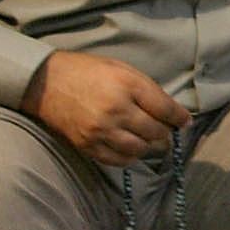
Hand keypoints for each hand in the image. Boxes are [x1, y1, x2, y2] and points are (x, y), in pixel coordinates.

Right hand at [20, 51, 192, 166]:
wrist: (45, 82)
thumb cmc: (87, 71)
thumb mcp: (122, 68)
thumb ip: (147, 89)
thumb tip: (172, 111)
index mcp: (127, 86)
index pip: (165, 109)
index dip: (179, 118)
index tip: (184, 122)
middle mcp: (116, 110)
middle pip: (155, 132)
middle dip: (165, 133)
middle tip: (165, 130)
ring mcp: (100, 130)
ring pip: (139, 149)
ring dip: (149, 146)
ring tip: (149, 140)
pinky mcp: (87, 145)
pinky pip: (118, 160)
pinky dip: (130, 157)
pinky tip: (131, 148)